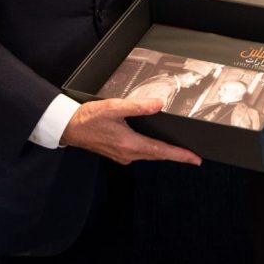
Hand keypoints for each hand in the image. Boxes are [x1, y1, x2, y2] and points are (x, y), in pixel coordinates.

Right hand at [60, 98, 201, 165]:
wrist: (68, 127)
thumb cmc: (88, 118)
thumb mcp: (113, 107)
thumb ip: (137, 106)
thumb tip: (158, 104)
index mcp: (129, 144)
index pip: (161, 152)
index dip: (180, 155)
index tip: (195, 159)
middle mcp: (127, 154)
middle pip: (157, 156)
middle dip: (176, 155)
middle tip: (192, 156)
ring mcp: (122, 155)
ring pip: (148, 155)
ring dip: (163, 153)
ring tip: (177, 150)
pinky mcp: (117, 153)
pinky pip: (139, 153)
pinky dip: (150, 150)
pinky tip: (153, 144)